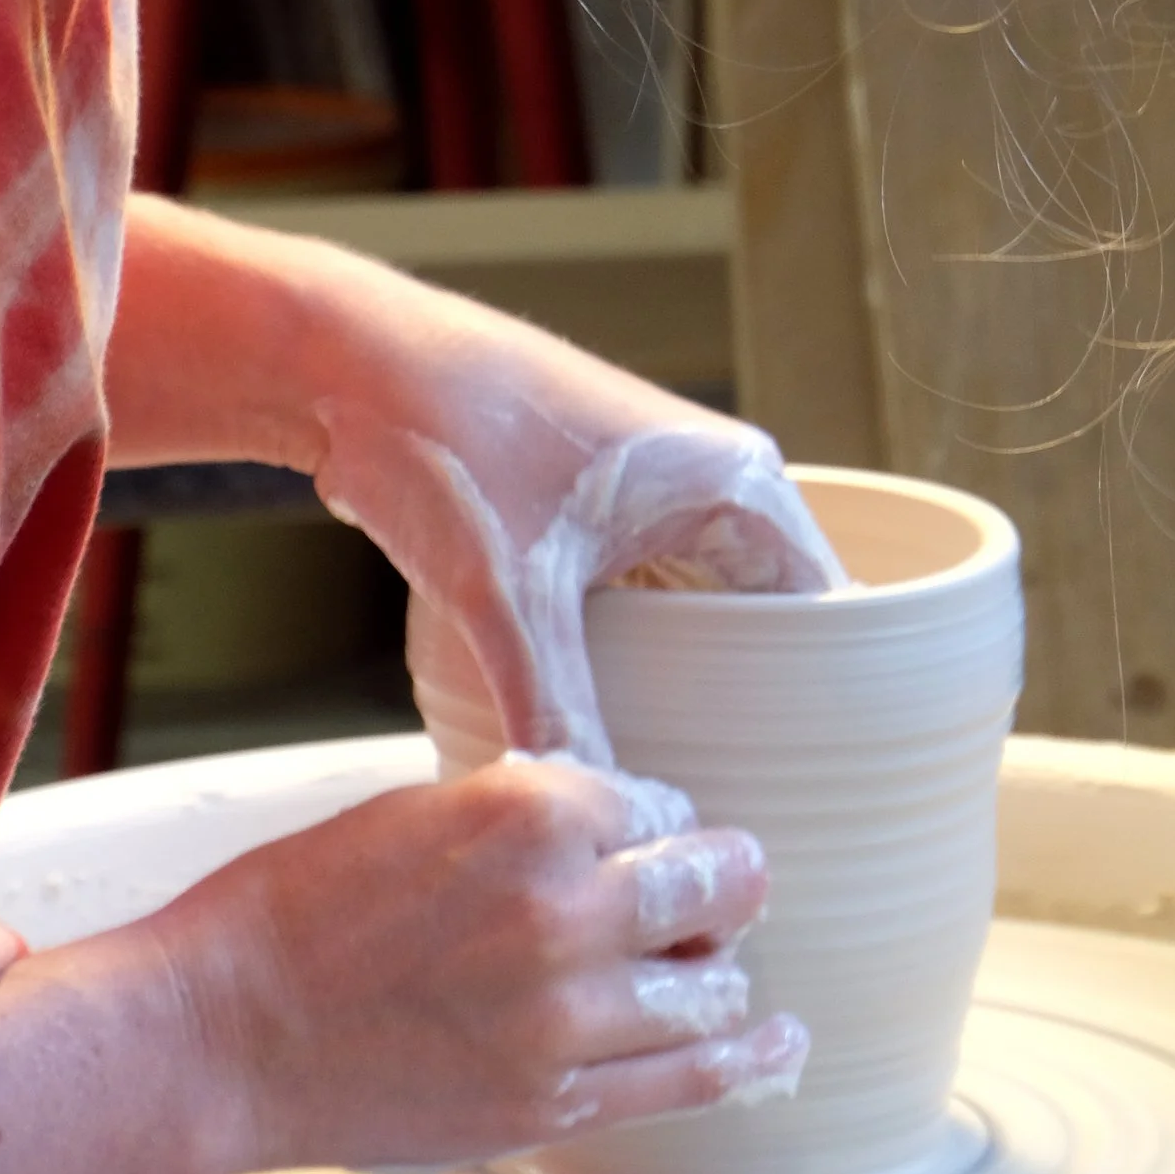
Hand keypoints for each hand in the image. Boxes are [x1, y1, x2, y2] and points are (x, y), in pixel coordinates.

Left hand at [106, 199, 841, 773]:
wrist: (351, 366)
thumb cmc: (447, 442)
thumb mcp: (510, 596)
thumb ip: (553, 710)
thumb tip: (581, 806)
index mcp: (732, 481)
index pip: (823, 603)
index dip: (822, 691)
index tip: (809, 772)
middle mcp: (706, 479)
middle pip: (766, 613)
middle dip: (755, 696)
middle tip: (745, 792)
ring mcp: (648, 490)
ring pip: (701, 606)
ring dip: (695, 674)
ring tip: (690, 771)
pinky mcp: (589, 506)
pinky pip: (645, 593)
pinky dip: (640, 648)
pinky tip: (620, 717)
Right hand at [148, 759, 807, 1173]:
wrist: (223, 1033)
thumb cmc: (298, 910)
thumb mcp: (418, 814)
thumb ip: (525, 816)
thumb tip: (613, 829)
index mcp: (526, 811)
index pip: (659, 807)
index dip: (656, 825)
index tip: (644, 842)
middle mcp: (563, 907)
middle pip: (717, 885)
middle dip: (726, 883)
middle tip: (724, 888)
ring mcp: (566, 1016)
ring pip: (716, 987)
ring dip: (718, 971)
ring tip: (708, 967)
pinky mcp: (554, 1102)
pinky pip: (692, 1078)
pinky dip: (750, 1055)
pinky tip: (781, 1040)